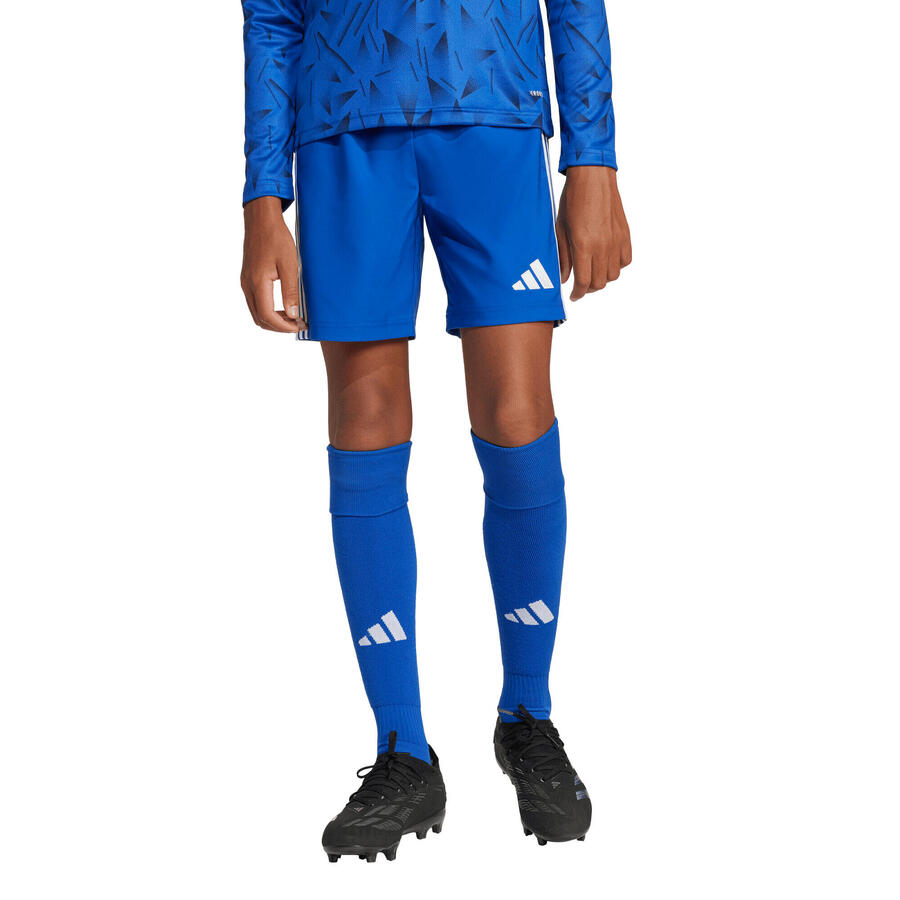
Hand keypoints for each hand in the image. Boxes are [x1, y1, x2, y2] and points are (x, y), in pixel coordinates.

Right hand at [240, 197, 305, 332]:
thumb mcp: (289, 264)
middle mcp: (247, 285)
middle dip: (279, 327)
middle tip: (298, 325)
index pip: (267, 316)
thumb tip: (293, 315)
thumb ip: (290, 291)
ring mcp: (245, 282)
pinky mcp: (247, 279)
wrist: (261, 220)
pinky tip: (284, 307)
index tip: (300, 326)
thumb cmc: (277, 238)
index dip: (284, 326)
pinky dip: (268, 311)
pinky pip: (255, 303)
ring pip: (256, 313)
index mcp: (257, 282)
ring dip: (274, 320)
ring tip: (293, 318)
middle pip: (260, 319)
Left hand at [556, 166, 631, 299]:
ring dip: (602, 278)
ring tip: (593, 272)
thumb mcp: (560, 229)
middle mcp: (602, 246)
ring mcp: (616, 240)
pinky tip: (606, 260)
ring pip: (613, 275)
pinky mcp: (625, 234)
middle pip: (599, 282)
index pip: (584, 282)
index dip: (578, 293)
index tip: (574, 296)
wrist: (593, 177)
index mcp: (584, 245)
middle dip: (588, 289)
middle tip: (581, 285)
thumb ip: (563, 256)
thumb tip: (564, 278)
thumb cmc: (573, 199)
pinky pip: (625, 260)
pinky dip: (616, 266)